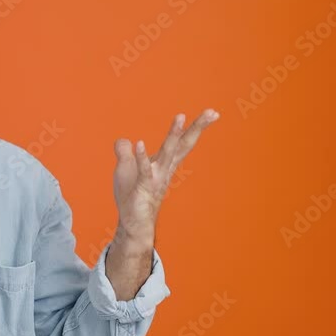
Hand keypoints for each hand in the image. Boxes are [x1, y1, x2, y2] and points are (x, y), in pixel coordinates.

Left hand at [112, 109, 219, 248]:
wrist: (134, 223)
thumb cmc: (132, 196)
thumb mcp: (125, 169)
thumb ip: (124, 153)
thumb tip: (123, 140)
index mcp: (163, 162)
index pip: (181, 142)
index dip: (195, 127)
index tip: (212, 113)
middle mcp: (164, 168)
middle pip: (183, 145)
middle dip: (196, 128)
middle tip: (212, 112)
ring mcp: (155, 177)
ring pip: (167, 153)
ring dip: (173, 135)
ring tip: (180, 117)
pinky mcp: (142, 187)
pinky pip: (142, 170)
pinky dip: (140, 157)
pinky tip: (138, 143)